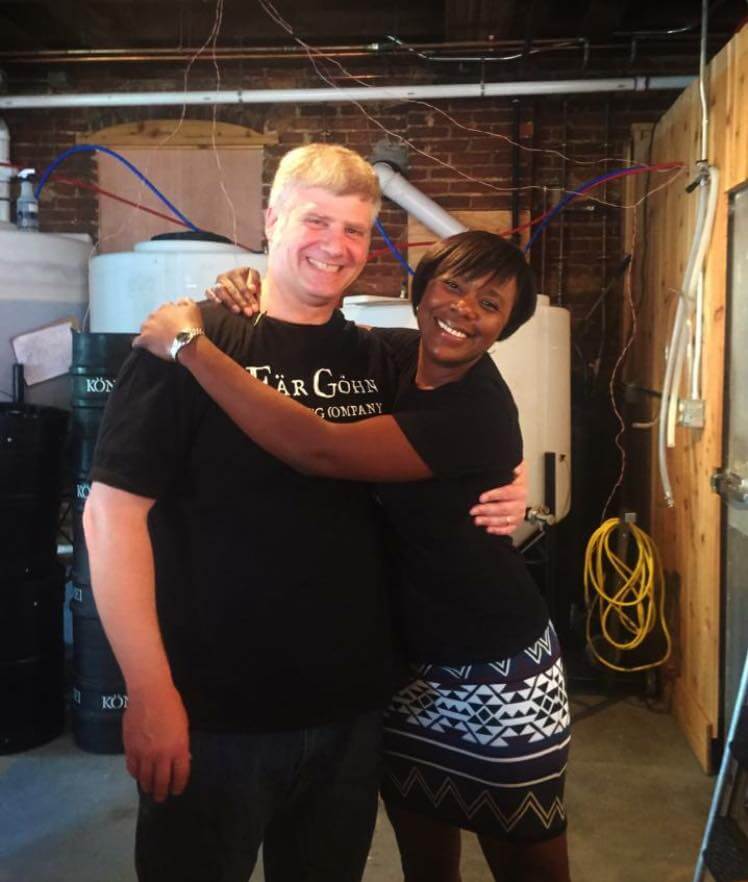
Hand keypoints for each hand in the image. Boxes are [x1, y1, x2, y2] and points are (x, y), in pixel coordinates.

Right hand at [123, 684, 190, 802]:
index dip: (179, 785)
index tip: (177, 791)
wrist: (149, 693)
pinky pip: (132, 768)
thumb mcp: (183, 726)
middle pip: (162, 782)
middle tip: (161, 798)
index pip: (180, 775)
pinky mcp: (130, 749)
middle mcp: (162, 755)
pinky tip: (138, 775)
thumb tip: (181, 759)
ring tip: (149, 790)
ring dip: (148, 787)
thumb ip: (181, 745)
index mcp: (179, 748)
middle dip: (162, 792)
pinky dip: (135, 774)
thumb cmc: (171, 705)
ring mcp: (144, 754)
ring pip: (145, 778)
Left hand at [133, 299, 203, 360]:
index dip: (170, 316)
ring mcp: (147, 327)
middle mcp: (154, 315)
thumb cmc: (192, 326)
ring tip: (157, 339)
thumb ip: (186, 302)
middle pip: (153, 318)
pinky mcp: (144, 340)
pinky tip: (145, 346)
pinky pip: (138, 342)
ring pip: (145, 328)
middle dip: (159, 323)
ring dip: (149, 332)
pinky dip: (141, 343)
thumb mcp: (194, 308)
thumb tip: (181, 300)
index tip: (174, 322)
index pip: (165, 309)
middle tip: (167, 332)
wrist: (187, 342)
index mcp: (165, 307)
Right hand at [206, 266, 261, 316]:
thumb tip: (252, 288)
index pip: (242, 286)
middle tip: (248, 312)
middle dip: (241, 302)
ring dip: (229, 302)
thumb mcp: (255, 281)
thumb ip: (255, 283)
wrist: (240, 288)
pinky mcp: (210, 290)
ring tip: (237, 311)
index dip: (249, 297)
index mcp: (236, 272)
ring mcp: (216, 283)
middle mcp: (224, 276)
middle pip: (232, 289)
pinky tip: (219, 303)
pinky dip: (212, 297)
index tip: (255, 308)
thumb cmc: (249, 284)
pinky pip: (208, 292)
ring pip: (220, 291)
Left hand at [470, 460, 527, 535]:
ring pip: (505, 520)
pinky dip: (498, 530)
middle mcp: (521, 503)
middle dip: (487, 510)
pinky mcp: (516, 522)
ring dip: (490, 521)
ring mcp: (519, 514)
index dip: (494, 495)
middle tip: (474, 510)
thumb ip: (514, 466)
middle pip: (504, 508)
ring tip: (477, 520)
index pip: (507, 492)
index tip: (481, 498)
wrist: (520, 487)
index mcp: (520, 490)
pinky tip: (488, 529)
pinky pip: (508, 529)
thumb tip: (514, 466)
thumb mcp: (514, 468)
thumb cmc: (512, 479)